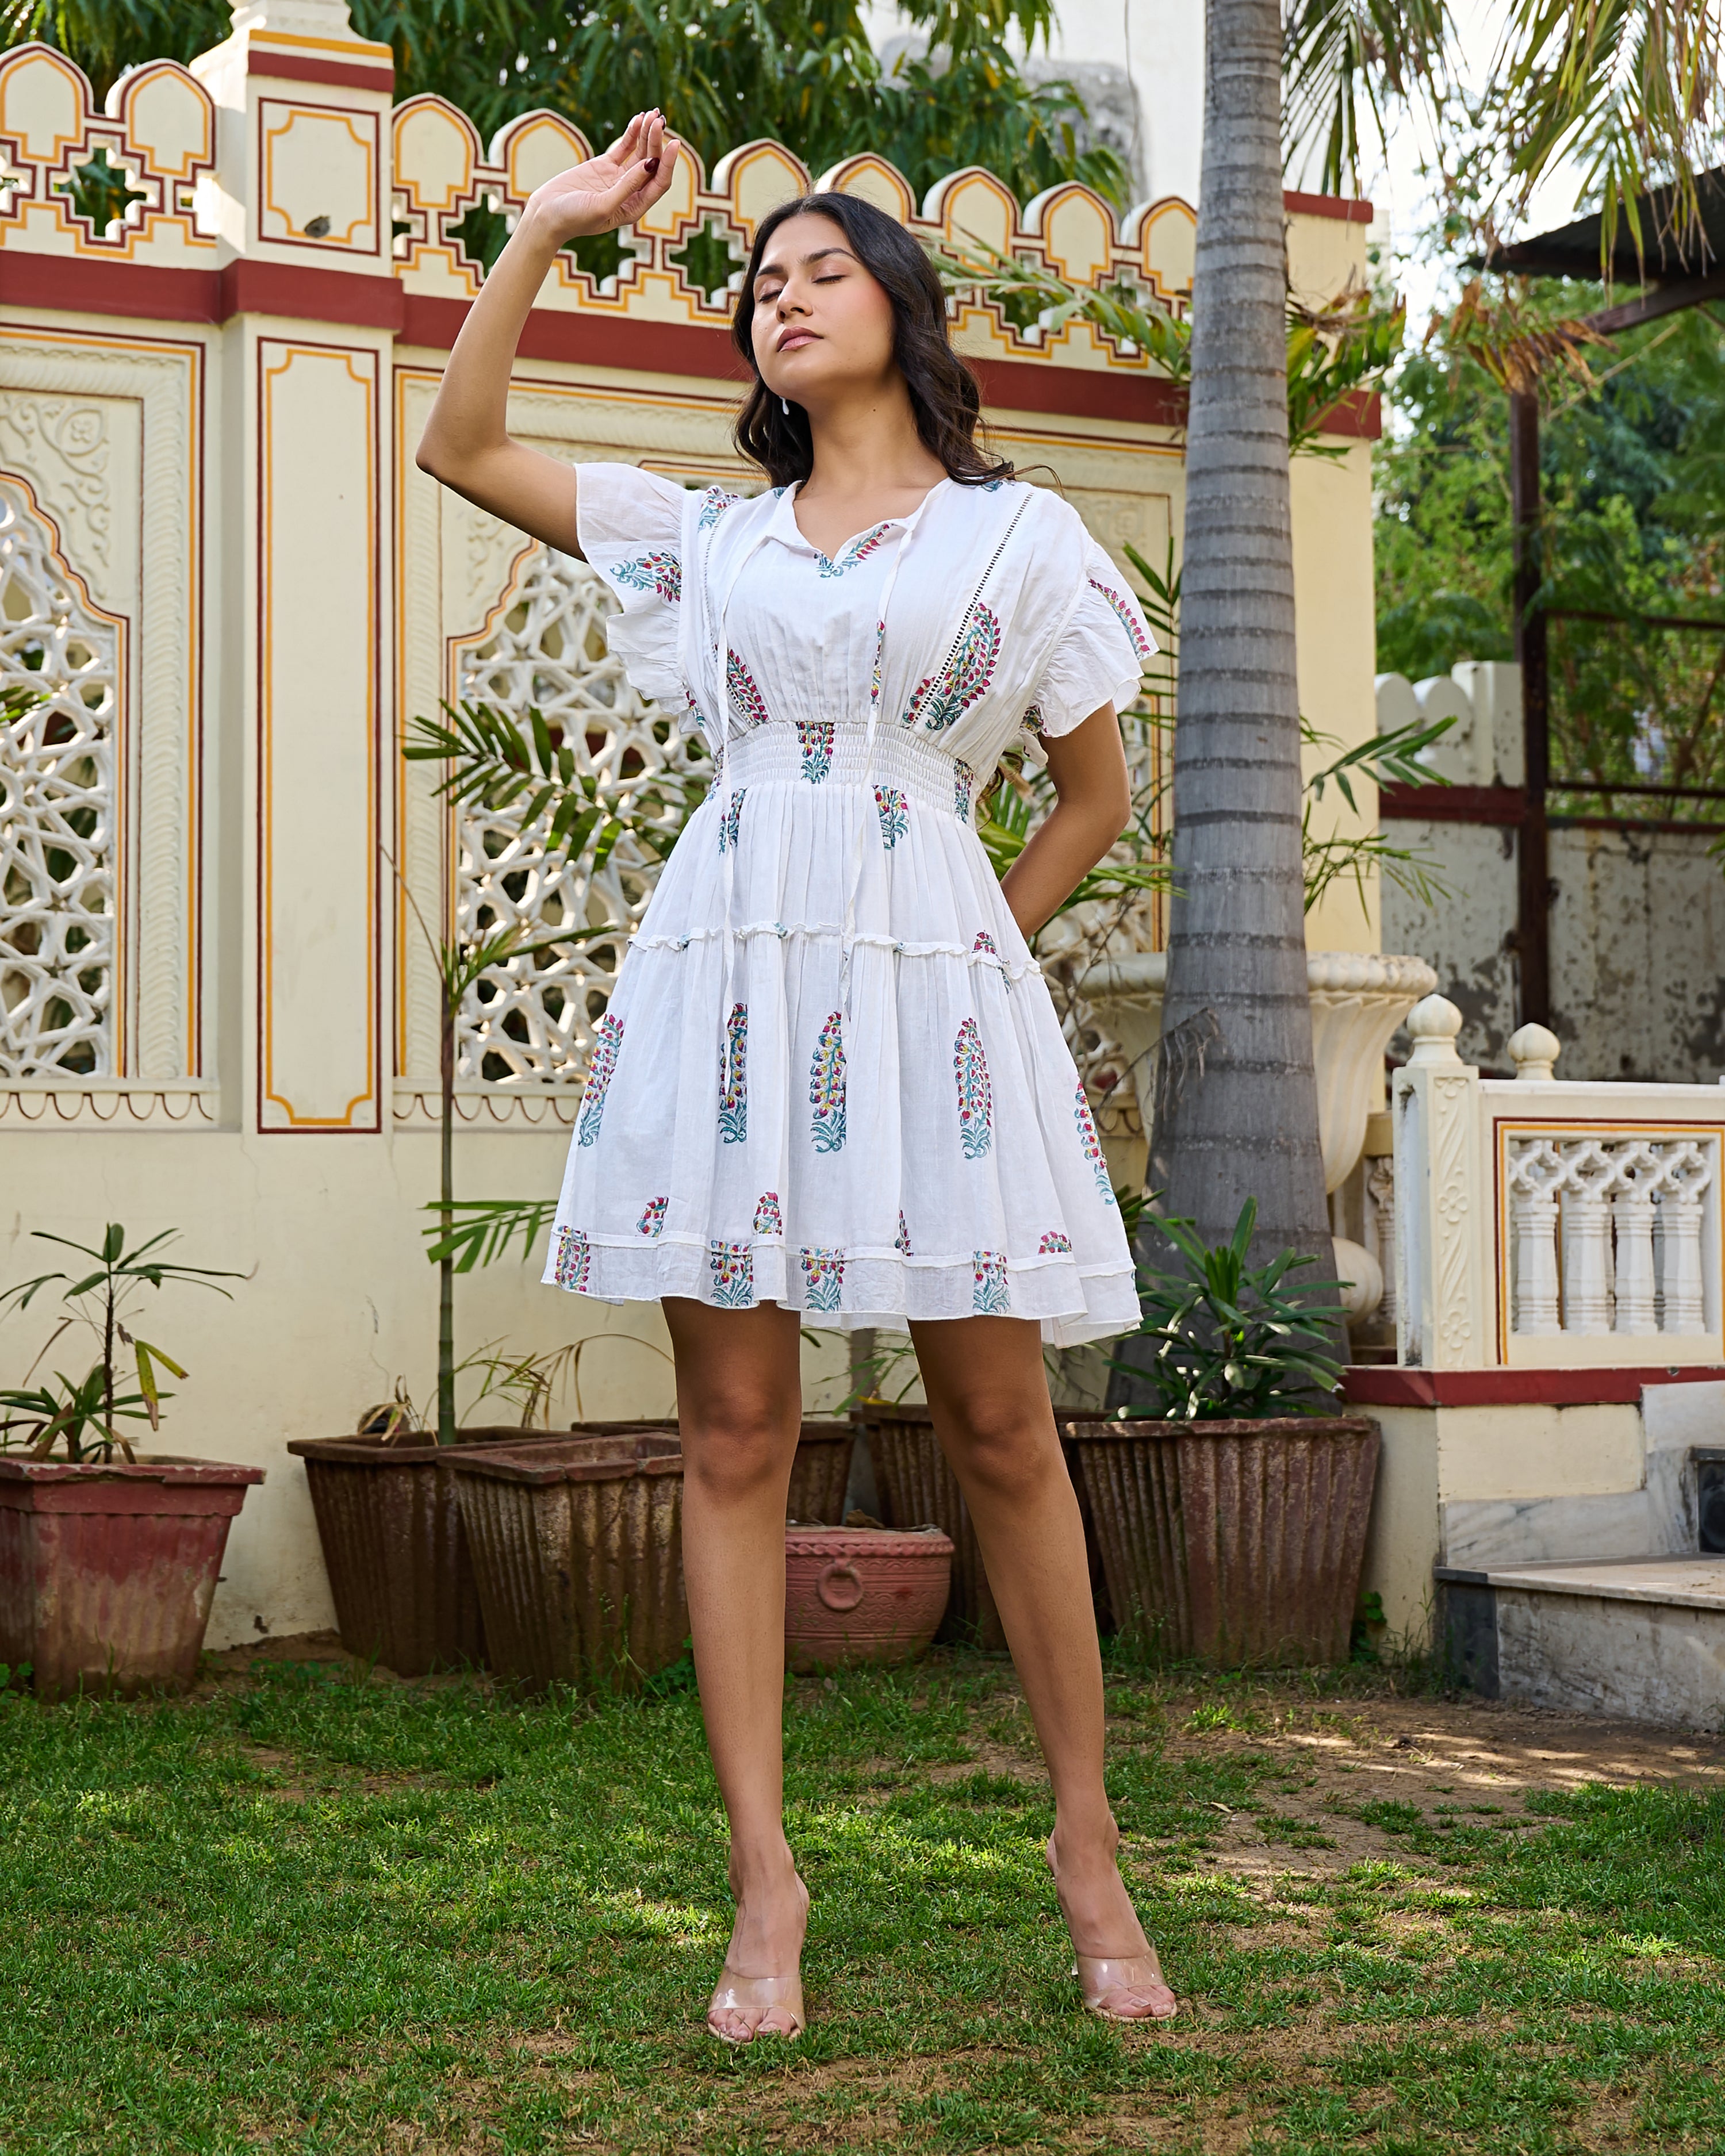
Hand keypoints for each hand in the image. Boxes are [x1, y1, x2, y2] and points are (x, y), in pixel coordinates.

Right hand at [519, 111, 680, 247]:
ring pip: (640, 153)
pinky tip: (639, 118)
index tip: (674, 143)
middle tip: (659, 120)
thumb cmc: (573, 218)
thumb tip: (650, 164)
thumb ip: (627, 187)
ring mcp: (618, 178)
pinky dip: (632, 133)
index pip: (659, 183)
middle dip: (656, 142)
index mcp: (634, 208)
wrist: (546, 214)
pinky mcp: (605, 166)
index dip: (668, 164)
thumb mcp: (603, 205)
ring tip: (653, 114)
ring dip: (647, 134)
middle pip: (652, 164)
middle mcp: (631, 193)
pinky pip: (624, 147)